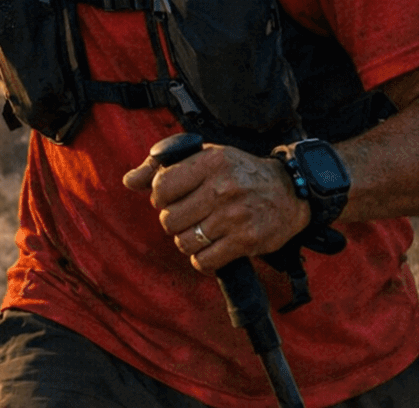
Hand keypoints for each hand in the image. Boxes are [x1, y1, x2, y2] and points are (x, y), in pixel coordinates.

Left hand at [123, 143, 308, 273]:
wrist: (290, 191)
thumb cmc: (240, 172)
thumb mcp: (205, 156)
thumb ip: (162, 167)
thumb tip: (128, 181)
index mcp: (210, 161)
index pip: (161, 187)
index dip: (159, 197)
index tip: (171, 198)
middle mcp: (222, 187)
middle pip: (170, 219)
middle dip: (173, 221)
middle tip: (188, 216)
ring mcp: (235, 216)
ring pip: (185, 242)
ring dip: (187, 241)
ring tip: (200, 231)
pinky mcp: (247, 241)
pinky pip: (205, 261)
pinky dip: (202, 259)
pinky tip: (210, 247)